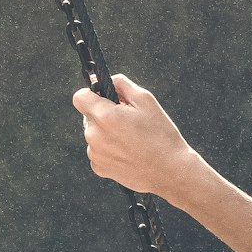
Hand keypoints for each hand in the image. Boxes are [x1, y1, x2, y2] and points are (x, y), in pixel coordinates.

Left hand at [71, 73, 196, 199]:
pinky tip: (128, 153)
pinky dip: (109, 150)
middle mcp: (94, 135)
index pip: (80, 97)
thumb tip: (107, 81)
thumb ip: (122, 84)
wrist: (171, 171)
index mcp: (105, 116)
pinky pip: (98, 151)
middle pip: (89, 116)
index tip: (105, 99)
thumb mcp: (147, 101)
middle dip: (104, 115)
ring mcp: (95, 153)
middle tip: (129, 122)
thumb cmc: (161, 135)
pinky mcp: (99, 168)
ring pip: (94, 134)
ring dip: (107, 133)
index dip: (92, 95)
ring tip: (132, 141)